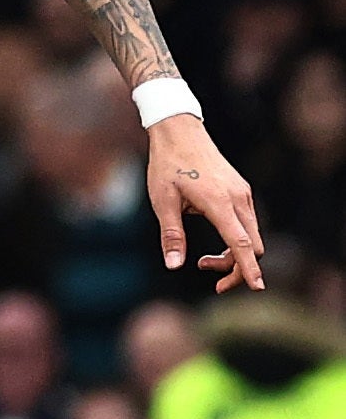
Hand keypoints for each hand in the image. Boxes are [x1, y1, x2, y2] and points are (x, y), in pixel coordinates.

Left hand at [147, 115, 263, 292]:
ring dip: (234, 254)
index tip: (257, 288)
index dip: (248, 268)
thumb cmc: (167, 164)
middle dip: (236, 268)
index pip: (241, 243)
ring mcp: (243, 194)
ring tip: (203, 262)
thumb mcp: (162, 199)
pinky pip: (248, 224)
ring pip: (252, 236)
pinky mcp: (242, 191)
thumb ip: (171, 234)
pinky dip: (237, 239)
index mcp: (219, 202)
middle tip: (208, 275)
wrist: (180, 130)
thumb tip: (173, 265)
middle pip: (252, 246)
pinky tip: (214, 240)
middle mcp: (238, 198)